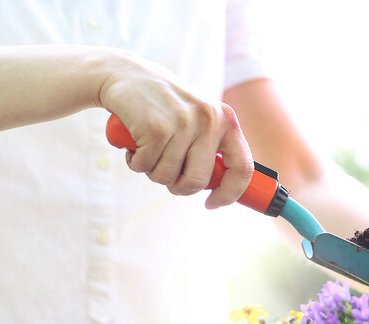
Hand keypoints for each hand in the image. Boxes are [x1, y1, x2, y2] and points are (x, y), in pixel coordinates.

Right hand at [97, 52, 252, 207]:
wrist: (124, 74)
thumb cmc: (163, 106)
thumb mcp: (197, 119)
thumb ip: (211, 147)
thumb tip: (222, 190)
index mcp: (226, 119)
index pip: (243, 168)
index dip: (230, 194)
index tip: (212, 203)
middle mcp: (209, 119)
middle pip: (197, 182)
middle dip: (178, 186)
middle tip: (166, 173)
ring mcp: (183, 122)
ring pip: (168, 177)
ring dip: (152, 171)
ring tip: (148, 148)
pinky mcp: (156, 127)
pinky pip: (145, 167)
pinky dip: (135, 162)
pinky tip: (135, 142)